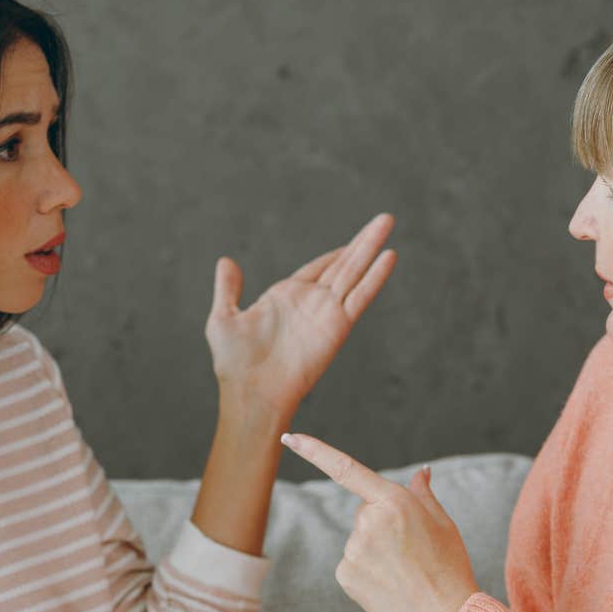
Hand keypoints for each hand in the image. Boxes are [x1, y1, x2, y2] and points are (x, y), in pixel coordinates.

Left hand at [205, 213, 396, 419]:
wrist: (251, 392)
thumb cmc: (235, 364)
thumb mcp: (223, 318)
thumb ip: (228, 289)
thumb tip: (226, 261)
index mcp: (286, 297)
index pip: (318, 268)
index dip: (336, 253)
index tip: (354, 240)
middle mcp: (311, 302)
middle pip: (343, 264)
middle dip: (363, 241)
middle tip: (385, 219)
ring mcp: (326, 312)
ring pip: (354, 272)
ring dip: (371, 247)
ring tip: (388, 222)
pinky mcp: (337, 326)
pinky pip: (360, 296)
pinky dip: (375, 277)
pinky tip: (388, 256)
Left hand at [278, 433, 478, 611]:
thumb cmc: (449, 567)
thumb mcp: (443, 523)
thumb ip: (422, 494)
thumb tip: (420, 472)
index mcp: (394, 502)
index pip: (346, 469)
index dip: (314, 451)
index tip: (289, 438)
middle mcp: (368, 522)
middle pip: (364, 512)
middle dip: (382, 523)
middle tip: (411, 550)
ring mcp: (353, 550)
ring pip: (359, 540)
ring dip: (376, 550)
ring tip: (404, 571)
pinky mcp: (345, 575)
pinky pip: (352, 563)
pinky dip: (367, 571)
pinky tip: (389, 584)